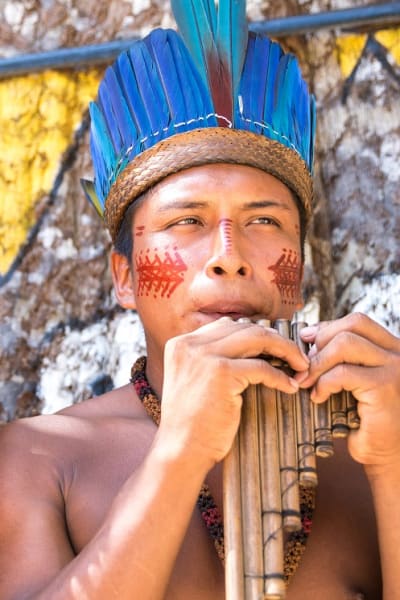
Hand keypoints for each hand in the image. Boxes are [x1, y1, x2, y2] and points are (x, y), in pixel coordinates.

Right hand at [158, 317, 308, 467]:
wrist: (181, 450)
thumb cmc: (193, 422)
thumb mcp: (194, 379)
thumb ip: (213, 359)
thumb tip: (253, 347)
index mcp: (182, 343)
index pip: (228, 325)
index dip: (256, 334)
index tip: (275, 347)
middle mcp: (190, 344)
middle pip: (245, 327)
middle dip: (276, 339)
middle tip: (297, 356)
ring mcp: (205, 356)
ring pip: (258, 339)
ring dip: (285, 350)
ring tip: (300, 366)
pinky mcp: (221, 373)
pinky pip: (262, 368)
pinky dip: (280, 377)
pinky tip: (289, 387)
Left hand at [295, 313, 399, 471]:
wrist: (386, 454)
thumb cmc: (365, 418)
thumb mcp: (354, 380)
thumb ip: (342, 358)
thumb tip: (309, 335)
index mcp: (391, 348)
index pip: (358, 322)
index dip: (328, 327)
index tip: (306, 340)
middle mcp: (397, 354)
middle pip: (352, 326)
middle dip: (320, 342)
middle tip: (302, 365)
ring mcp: (394, 368)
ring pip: (345, 345)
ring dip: (318, 362)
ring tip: (306, 382)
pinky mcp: (384, 387)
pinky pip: (343, 374)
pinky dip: (323, 383)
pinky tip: (319, 397)